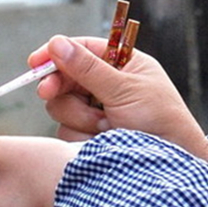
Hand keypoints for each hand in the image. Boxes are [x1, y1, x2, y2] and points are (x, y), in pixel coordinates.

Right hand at [32, 35, 207, 162]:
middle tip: (47, 93)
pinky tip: (104, 141)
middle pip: (65, 77)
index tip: (35, 61)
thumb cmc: (160, 121)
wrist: (172, 164)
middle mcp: (107, 85)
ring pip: (61, 106)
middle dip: (59, 87)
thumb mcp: (124, 90)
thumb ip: (88, 69)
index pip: (83, 49)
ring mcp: (97, 111)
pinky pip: (66, 131)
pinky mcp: (89, 136)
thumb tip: (57, 43)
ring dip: (81, 117)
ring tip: (108, 127)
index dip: (57, 53)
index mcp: (122, 64)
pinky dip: (82, 137)